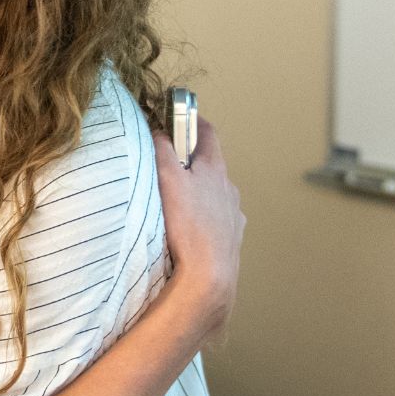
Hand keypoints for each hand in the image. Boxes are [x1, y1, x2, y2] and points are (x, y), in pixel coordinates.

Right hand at [151, 117, 243, 335]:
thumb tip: (160, 132)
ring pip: (214, 194)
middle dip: (190, 162)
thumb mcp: (167, 179)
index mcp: (216, 169)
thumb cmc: (187, 223)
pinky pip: (218, 219)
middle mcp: (230, 189)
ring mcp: (234, 215)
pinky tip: (190, 230)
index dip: (191, 122)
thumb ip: (163, 151)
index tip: (177, 120)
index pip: (208, 133)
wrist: (209, 275)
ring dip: (198, 192)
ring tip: (177, 206)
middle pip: (210, 165)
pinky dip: (205, 217)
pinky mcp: (232, 237)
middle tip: (167, 168)